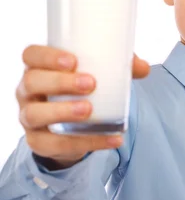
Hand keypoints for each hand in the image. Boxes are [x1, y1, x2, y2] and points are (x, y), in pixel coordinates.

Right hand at [16, 45, 149, 167]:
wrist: (71, 130)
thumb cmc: (80, 93)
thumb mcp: (94, 76)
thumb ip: (118, 68)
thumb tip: (142, 67)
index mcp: (38, 68)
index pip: (31, 55)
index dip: (47, 56)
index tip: (72, 60)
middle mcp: (27, 91)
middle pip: (32, 81)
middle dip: (59, 82)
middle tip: (89, 84)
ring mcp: (29, 117)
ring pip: (35, 114)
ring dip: (62, 111)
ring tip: (89, 110)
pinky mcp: (38, 142)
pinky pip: (56, 144)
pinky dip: (86, 142)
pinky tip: (111, 139)